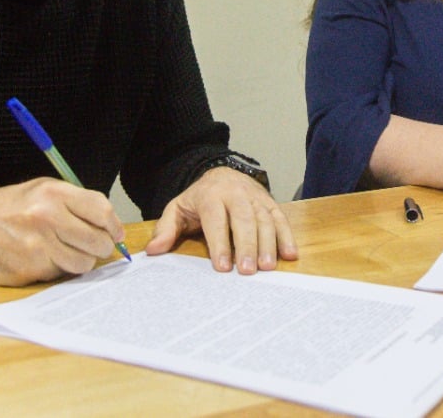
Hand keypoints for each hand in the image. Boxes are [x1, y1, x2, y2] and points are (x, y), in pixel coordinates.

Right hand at [0, 178, 125, 285]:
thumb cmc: (9, 208)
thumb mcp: (41, 190)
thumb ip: (74, 202)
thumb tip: (109, 223)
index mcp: (54, 193)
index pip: (102, 210)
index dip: (115, 225)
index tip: (116, 233)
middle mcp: (48, 218)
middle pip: (98, 241)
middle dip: (103, 247)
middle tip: (97, 247)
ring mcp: (39, 245)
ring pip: (84, 263)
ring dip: (83, 261)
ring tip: (71, 253)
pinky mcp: (32, 268)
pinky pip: (61, 273)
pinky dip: (60, 269)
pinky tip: (48, 259)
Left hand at [145, 166, 298, 273]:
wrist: (222, 172)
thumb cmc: (199, 199)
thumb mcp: (177, 209)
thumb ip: (166, 229)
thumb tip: (153, 250)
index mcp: (210, 195)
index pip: (216, 219)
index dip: (219, 243)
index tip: (222, 266)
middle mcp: (236, 194)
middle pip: (243, 219)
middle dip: (246, 245)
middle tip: (247, 271)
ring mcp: (255, 197)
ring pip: (265, 219)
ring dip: (268, 244)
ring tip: (266, 267)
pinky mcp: (270, 202)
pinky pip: (281, 218)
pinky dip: (287, 236)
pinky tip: (289, 255)